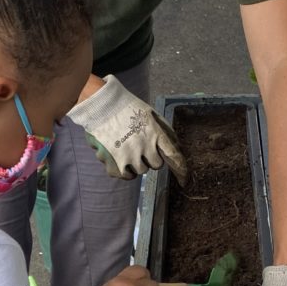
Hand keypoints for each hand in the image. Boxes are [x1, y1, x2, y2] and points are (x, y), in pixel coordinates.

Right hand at [66, 75, 188, 184]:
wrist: (101, 105)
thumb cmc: (127, 108)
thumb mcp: (151, 115)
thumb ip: (164, 131)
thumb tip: (176, 146)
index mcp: (155, 133)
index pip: (173, 155)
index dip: (181, 169)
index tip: (184, 180)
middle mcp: (144, 147)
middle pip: (155, 165)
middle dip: (150, 158)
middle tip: (141, 148)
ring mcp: (129, 156)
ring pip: (141, 171)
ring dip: (137, 164)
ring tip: (129, 151)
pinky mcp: (114, 163)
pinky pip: (125, 176)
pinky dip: (125, 171)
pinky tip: (123, 162)